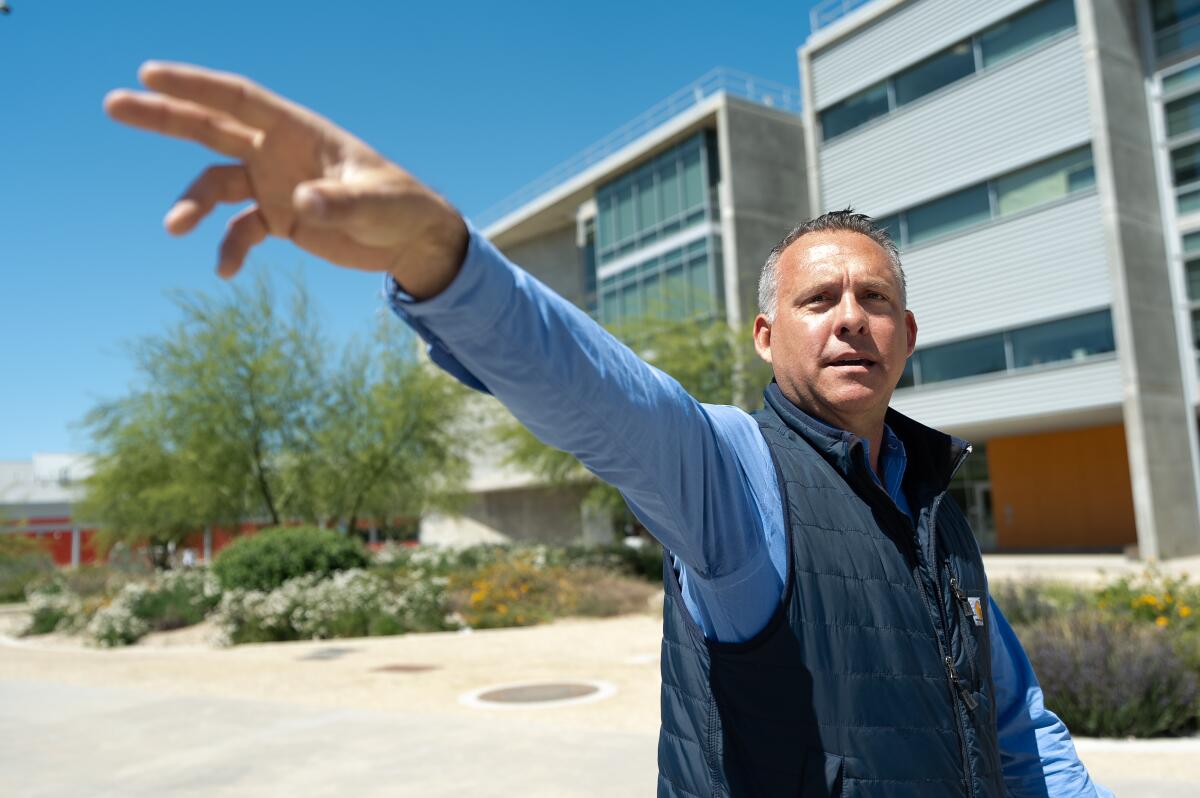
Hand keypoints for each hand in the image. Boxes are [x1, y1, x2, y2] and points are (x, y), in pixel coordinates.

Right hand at [105, 61, 467, 296]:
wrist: (412, 240)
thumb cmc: (402, 207)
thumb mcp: (376, 204)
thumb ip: (339, 202)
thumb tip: (301, 201)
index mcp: (300, 131)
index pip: (240, 100)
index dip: (196, 85)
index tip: (150, 74)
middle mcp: (279, 152)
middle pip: (211, 127)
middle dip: (163, 116)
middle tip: (113, 104)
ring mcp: (274, 184)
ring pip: (216, 182)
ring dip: (191, 203)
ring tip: (174, 228)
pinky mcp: (280, 219)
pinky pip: (240, 230)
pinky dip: (229, 248)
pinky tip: (226, 272)